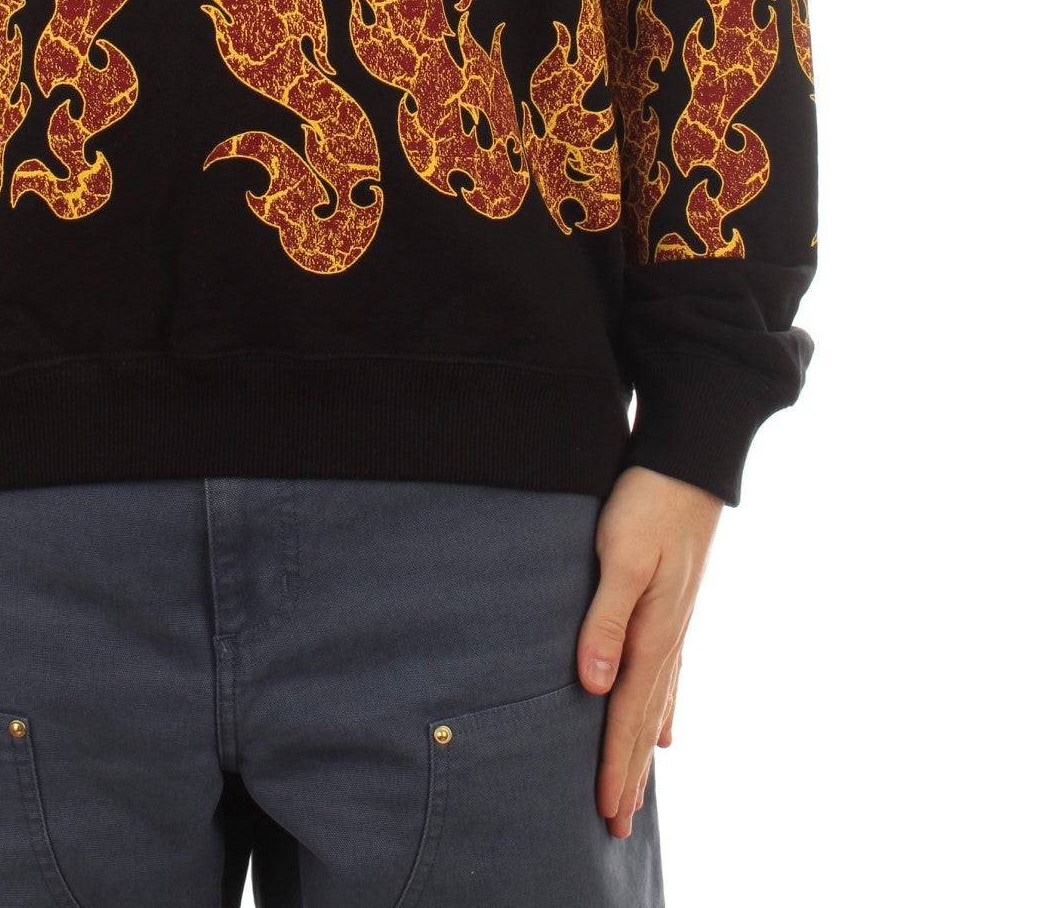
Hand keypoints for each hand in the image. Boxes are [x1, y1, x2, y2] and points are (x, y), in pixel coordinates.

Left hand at [576, 463, 722, 837]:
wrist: (690, 458)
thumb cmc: (650, 501)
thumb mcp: (620, 554)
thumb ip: (605, 620)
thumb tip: (593, 687)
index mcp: (653, 631)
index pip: (628, 713)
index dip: (615, 764)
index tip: (606, 812)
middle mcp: (668, 635)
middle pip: (645, 719)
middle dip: (630, 772)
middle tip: (617, 825)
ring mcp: (675, 621)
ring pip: (657, 700)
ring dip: (644, 747)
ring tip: (639, 789)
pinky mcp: (675, 603)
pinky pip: (668, 674)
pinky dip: (662, 707)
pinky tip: (665, 726)